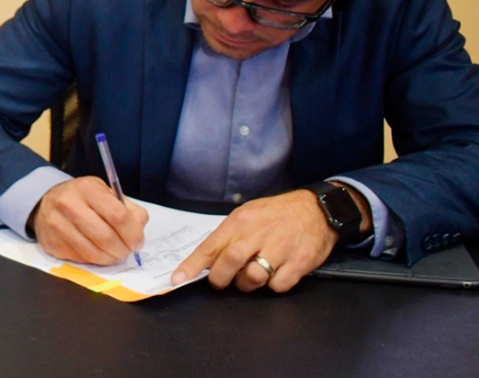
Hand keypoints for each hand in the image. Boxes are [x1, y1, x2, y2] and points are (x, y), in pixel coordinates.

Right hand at [28, 177, 148, 264]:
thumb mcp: (106, 194)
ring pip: (92, 253)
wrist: (46, 202)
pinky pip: (80, 259)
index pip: (118, 215)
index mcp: (88, 188)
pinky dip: (93, 260)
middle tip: (126, 252)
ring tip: (113, 254)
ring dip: (109, 259)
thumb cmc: (83, 199)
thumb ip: (128, 210)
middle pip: (105, 237)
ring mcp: (57, 224)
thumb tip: (138, 231)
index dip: (133, 234)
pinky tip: (95, 252)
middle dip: (122, 250)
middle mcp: (69, 204)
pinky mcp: (51, 242)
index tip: (137, 242)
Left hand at [171, 187, 357, 292]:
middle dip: (220, 279)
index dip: (192, 265)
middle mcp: (258, 234)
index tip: (177, 279)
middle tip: (221, 282)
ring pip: (252, 278)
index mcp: (241, 221)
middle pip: (229, 262)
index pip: (210, 246)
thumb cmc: (278, 213)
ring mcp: (280, 249)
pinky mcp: (299, 263)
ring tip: (250, 276)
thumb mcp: (249, 214)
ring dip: (246, 284)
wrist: (318, 209)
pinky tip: (275, 274)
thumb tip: (207, 259)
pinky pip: (278, 286)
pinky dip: (273, 286)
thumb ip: (229, 235)